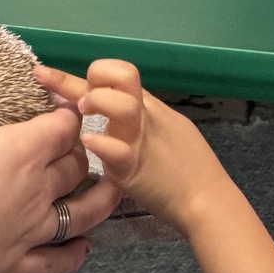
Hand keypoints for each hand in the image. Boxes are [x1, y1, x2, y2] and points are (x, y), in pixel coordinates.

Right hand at [0, 23, 120, 272]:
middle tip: (76, 142)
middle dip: (80, 150)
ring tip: (108, 188)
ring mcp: (34, 227)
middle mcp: (39, 187)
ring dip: (97, 197)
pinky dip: (74, 253)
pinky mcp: (22, 262)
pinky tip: (83, 248)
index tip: (64, 103)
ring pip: (81, 210)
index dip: (69, 111)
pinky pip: (58, 259)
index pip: (65, 124)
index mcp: (23, 150)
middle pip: (76, 163)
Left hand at [35, 60, 230, 236]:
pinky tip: (88, 144)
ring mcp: (139, 142)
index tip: (72, 82)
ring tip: (82, 108)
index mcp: (148, 106)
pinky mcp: (134, 171)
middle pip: (120, 77)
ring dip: (98, 100)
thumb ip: (141, 115)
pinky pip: (117, 151)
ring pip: (122, 105)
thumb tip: (116, 103)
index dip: (96, 72)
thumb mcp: (167, 128)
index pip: (121, 73)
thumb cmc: (189, 166)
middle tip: (65, 88)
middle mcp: (143, 117)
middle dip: (90, 76)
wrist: (208, 200)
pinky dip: (101, 144)